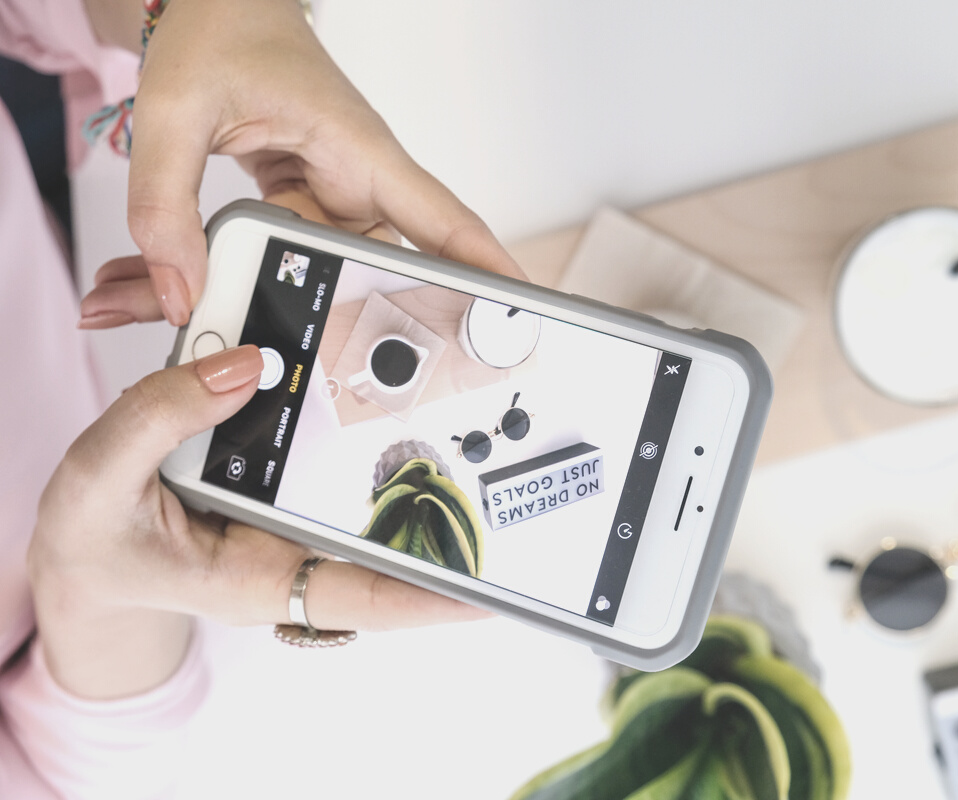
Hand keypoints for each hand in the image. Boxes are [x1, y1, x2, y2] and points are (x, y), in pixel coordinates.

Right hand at [28, 345, 485, 699]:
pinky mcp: (288, 483)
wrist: (86, 547)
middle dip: (450, 518)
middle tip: (509, 482)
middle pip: (390, 540)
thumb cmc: (95, 537)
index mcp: (258, 578)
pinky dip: (364, 426)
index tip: (492, 586)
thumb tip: (242, 366)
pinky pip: (337, 459)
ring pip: (372, 496)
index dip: (431, 594)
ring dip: (418, 462)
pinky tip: (394, 385)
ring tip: (475, 418)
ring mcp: (295, 518)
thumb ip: (160, 420)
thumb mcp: (100, 480)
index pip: (363, 593)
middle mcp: (293, 551)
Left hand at [78, 0, 522, 329]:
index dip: (485, 271)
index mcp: (358, 149)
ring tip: (202, 307)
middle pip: (383, 266)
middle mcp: (357, 178)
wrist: (213, 8)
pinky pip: (292, 253)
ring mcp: (333, 194)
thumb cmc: (222, 33)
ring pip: (326, 268)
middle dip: (359, 317)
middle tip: (334, 364)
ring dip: (274, 291)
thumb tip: (182, 291)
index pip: (443, 220)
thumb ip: (167, 205)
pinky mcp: (306, 202)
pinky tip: (199, 280)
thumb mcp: (178, 111)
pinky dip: (245, 270)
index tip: (515, 314)